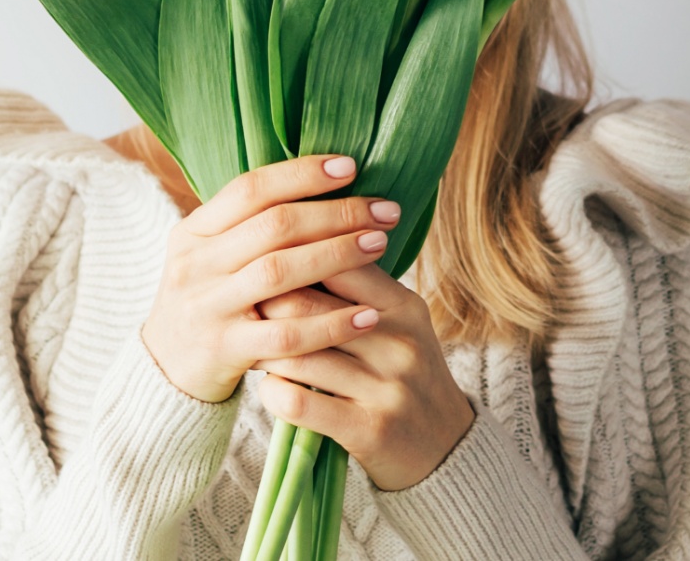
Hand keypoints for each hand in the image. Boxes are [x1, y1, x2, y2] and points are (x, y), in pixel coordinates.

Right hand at [140, 154, 402, 402]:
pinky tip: (367, 315)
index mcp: (194, 230)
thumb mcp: (211, 254)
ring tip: (380, 244)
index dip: (301, 173)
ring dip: (337, 255)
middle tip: (385, 210)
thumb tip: (324, 183)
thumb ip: (251, 224)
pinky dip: (330, 324)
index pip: (251, 188)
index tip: (350, 166)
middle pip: (273, 226)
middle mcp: (196, 263)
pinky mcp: (224, 351)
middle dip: (335, 213)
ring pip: (279, 272)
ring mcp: (207, 307)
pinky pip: (286, 336)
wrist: (163, 370)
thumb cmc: (209, 300)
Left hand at [252, 265, 474, 491]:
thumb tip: (294, 242)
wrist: (447, 448)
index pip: (340, 261)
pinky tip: (268, 386)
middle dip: (267, 301)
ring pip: (299, 355)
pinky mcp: (370, 431)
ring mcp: (387, 388)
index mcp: (404, 306)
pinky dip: (272, 391)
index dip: (293, 255)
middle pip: (310, 306)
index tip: (262, 257)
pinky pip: (300, 403)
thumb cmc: (406, 372)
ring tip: (250, 341)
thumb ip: (358, 288)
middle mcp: (399, 342)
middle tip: (241, 299)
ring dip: (264, 348)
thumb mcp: (399, 322)